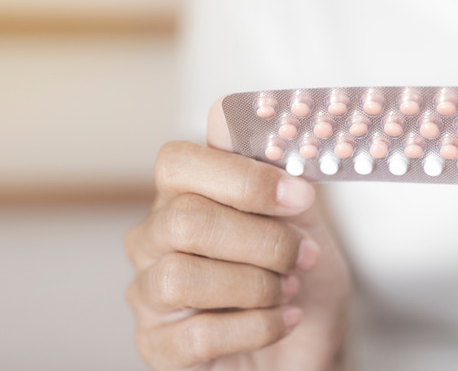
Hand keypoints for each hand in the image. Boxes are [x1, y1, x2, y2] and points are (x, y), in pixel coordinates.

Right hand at [124, 142, 350, 370]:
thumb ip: (275, 168)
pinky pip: (196, 334)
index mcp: (184, 196)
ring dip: (255, 285)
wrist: (309, 341)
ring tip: (288, 291)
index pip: (176, 162)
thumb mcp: (303, 218)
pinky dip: (256, 327)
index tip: (300, 196)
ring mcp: (148, 294)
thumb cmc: (300, 276)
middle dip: (261, 239)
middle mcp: (154, 239)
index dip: (242, 176)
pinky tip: (281, 322)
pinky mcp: (156, 346)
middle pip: (183, 219)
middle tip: (301, 255)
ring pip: (182, 276)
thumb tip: (233, 111)